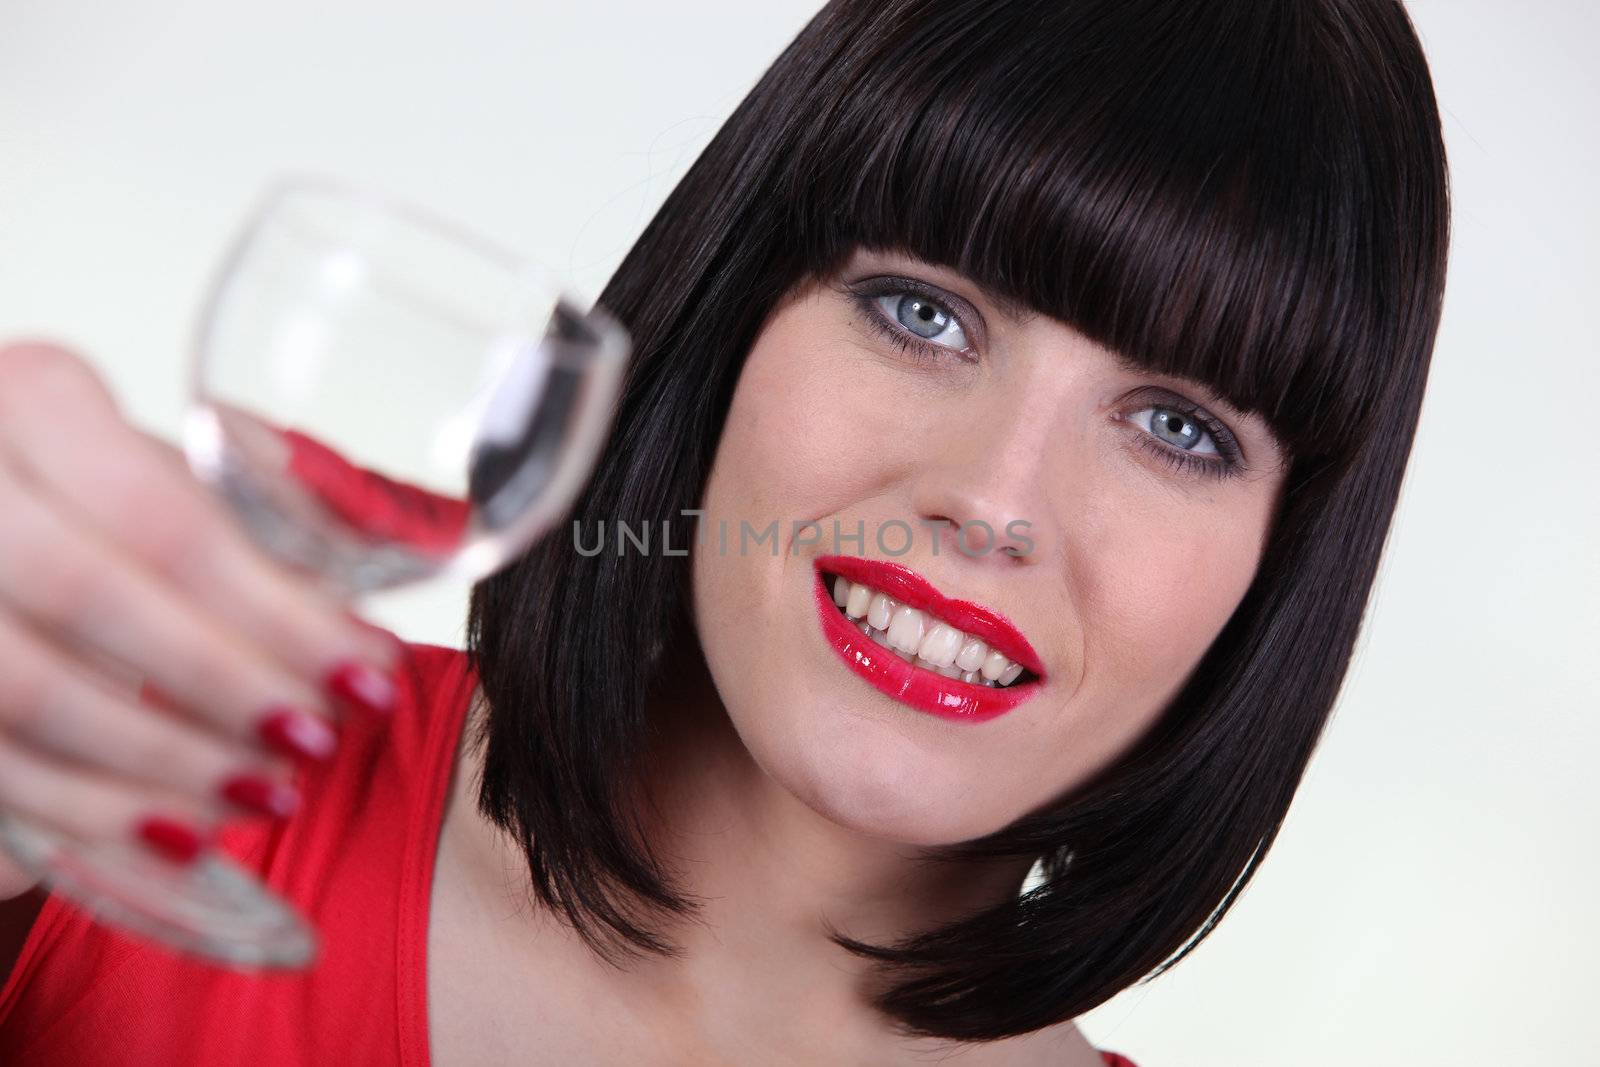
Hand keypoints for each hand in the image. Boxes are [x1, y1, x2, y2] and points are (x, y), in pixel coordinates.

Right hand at [0, 340, 402, 897]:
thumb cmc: (81, 494)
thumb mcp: (157, 468)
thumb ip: (259, 508)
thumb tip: (422, 552)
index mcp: (31, 397)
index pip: (162, 513)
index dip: (274, 610)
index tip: (367, 672)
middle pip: (91, 596)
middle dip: (224, 686)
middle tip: (317, 740)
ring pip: (23, 692)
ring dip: (160, 761)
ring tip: (265, 793)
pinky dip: (85, 813)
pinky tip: (177, 834)